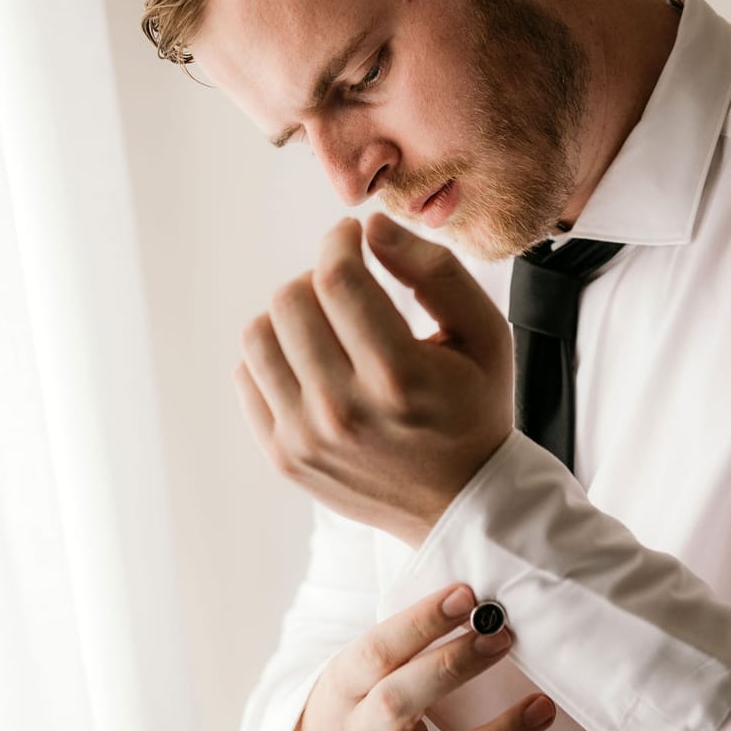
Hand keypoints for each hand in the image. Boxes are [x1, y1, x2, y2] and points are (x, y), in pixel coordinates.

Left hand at [233, 213, 512, 545]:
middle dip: (317, 276)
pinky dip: (274, 357)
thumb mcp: (483, 334)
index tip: (350, 235)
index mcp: (398, 375)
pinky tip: (312, 363)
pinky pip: (247, 377)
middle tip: (345, 287)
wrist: (460, 503)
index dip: (338, 240)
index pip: (336, 277)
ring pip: (258, 334)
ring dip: (290, 315)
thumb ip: (435, 271)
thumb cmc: (474, 409)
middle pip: (289, 299)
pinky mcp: (283, 457)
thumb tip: (372, 228)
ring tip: (326, 324)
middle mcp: (343, 410)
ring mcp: (306, 438)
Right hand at [278, 585, 560, 730]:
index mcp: (345, 685)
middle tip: (503, 637)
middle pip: (402, 702)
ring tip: (542, 706)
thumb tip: (473, 601)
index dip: (420, 621)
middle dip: (455, 666)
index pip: (378, 650)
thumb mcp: (359, 668)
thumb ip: (404, 642)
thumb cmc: (355, 707)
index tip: (465, 595)